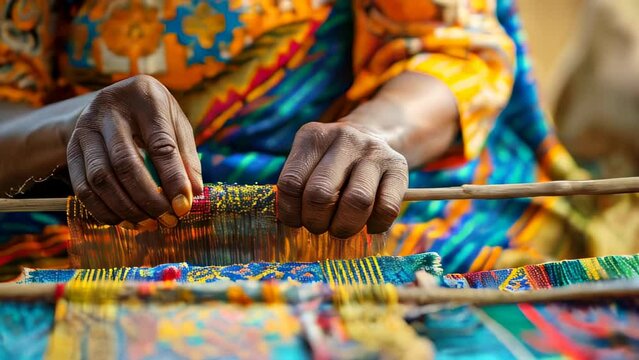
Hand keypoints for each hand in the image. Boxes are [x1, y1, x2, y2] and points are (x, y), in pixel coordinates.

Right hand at [66, 75, 202, 228]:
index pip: (160, 144)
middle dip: (148, 199)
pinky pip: (82, 187)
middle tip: (167, 220)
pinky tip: (125, 221)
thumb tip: (195, 194)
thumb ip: (186, 158)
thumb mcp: (177, 125)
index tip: (184, 206)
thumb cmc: (155, 115)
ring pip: (100, 179)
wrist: (116, 101)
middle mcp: (108, 110)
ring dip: (126, 209)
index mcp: (144, 99)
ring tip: (149, 224)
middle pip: (125, 164)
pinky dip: (104, 210)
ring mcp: (84, 129)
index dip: (173, 179)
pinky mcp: (71, 148)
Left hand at [277, 122, 407, 237]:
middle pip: (321, 194)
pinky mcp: (399, 166)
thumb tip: (288, 223)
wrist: (373, 136)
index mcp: (313, 137)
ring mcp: (374, 151)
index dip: (290, 212)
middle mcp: (344, 138)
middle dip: (316, 222)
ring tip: (341, 229)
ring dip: (344, 227)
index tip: (297, 221)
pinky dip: (375, 226)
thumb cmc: (331, 162)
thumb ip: (297, 189)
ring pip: (357, 202)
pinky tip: (368, 224)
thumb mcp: (309, 163)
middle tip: (319, 226)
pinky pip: (387, 208)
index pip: (291, 184)